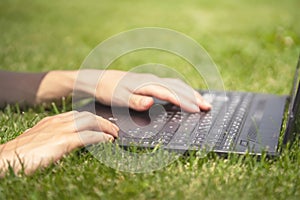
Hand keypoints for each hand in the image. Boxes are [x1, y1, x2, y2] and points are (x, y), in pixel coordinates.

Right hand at [0, 111, 118, 175]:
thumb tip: (60, 142)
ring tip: (114, 135)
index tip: (102, 123)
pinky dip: (101, 138)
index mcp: (52, 121)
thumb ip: (51, 138)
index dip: (93, 118)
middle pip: (87, 115)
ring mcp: (60, 130)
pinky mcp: (63, 141)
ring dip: (105, 128)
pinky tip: (107, 142)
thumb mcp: (38, 140)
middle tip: (113, 129)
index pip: (78, 114)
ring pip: (90, 122)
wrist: (5, 158)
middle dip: (103, 121)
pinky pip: (88, 136)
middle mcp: (58, 122)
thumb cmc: (20, 153)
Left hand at [75, 70, 211, 111]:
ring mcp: (151, 80)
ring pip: (175, 85)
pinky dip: (181, 90)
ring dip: (190, 93)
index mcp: (146, 84)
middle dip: (193, 96)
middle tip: (207, 107)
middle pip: (177, 87)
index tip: (197, 110)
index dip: (184, 102)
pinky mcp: (149, 83)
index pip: (170, 93)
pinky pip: (170, 85)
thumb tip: (151, 102)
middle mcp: (151, 80)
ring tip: (202, 101)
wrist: (98, 80)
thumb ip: (135, 101)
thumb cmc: (108, 90)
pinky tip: (184, 96)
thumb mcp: (118, 98)